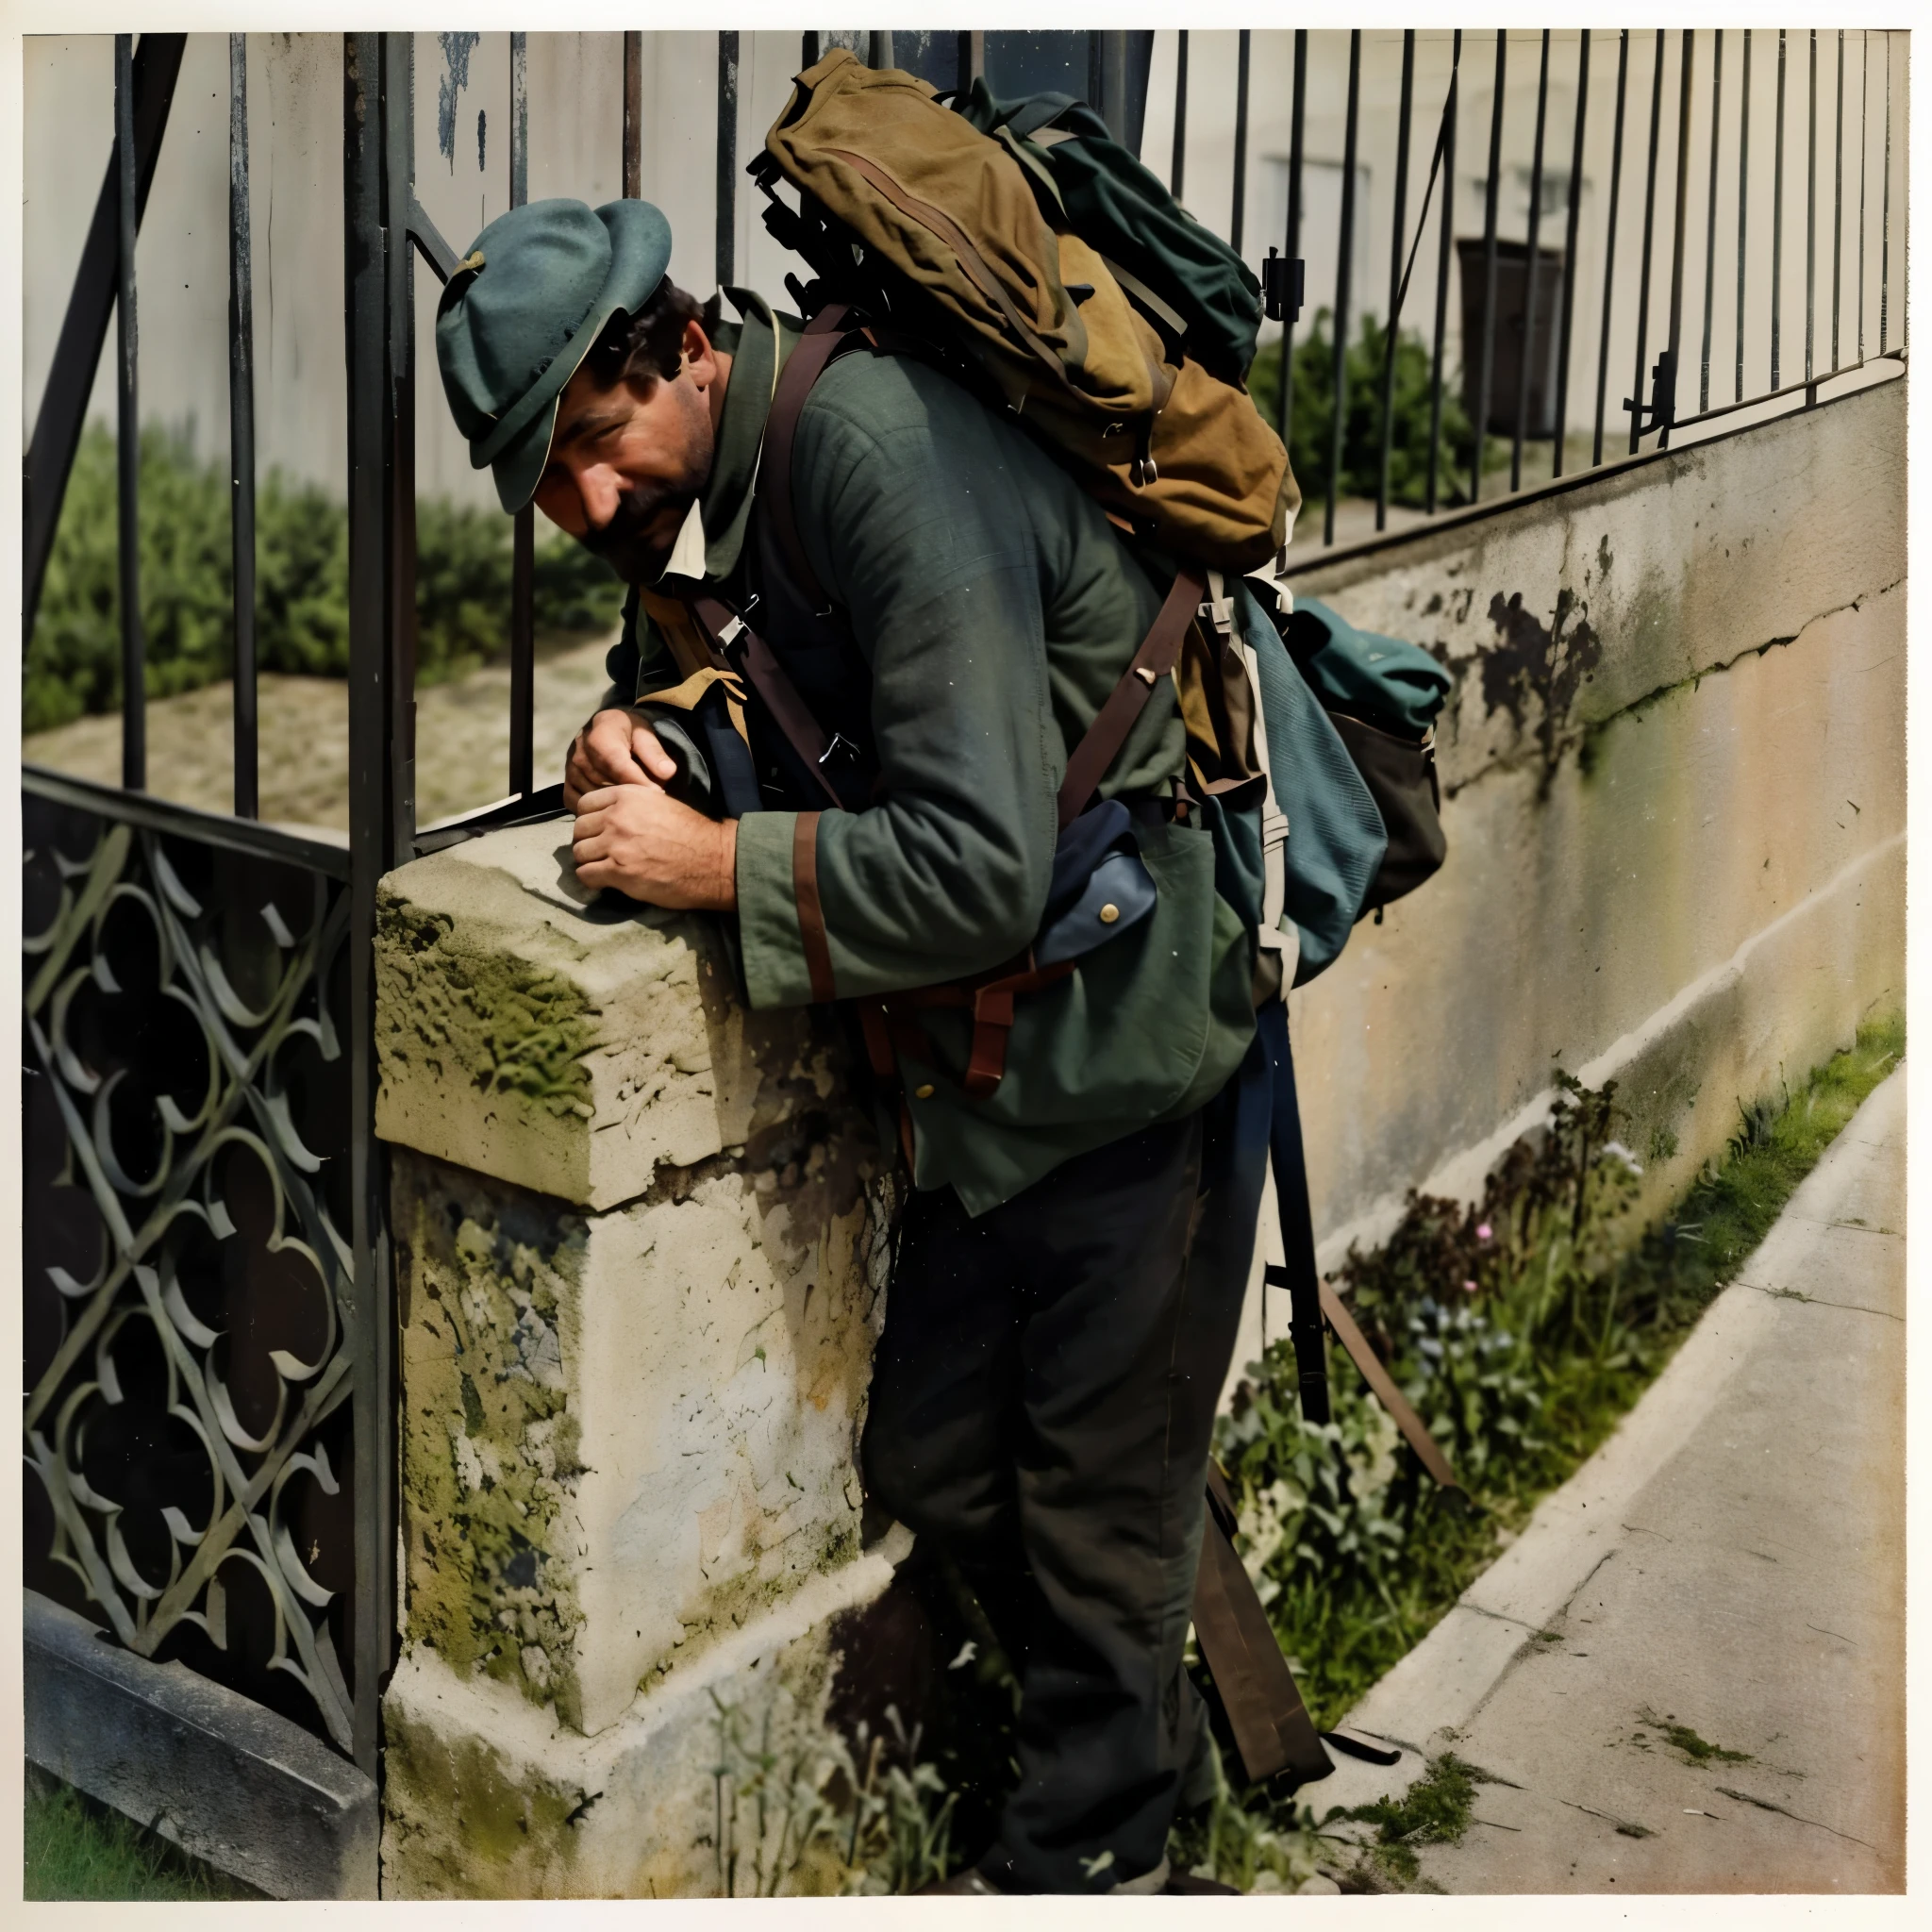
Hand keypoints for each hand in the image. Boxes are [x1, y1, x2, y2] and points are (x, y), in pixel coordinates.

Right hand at [564, 707, 677, 809]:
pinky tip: (613, 806)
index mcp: (601, 733)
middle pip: (606, 783)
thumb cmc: (630, 733)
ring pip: (593, 796)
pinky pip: (580, 804)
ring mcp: (570, 769)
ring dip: (614, 803)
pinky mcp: (567, 783)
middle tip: (649, 801)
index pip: (617, 764)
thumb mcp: (646, 734)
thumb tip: (667, 772)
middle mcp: (580, 751)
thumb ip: (655, 753)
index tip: (658, 793)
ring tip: (634, 802)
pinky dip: (597, 809)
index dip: (638, 781)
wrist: (608, 730)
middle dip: (629, 794)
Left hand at [572, 783, 738, 910]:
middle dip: (588, 842)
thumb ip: (631, 806)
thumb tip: (609, 817)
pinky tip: (607, 881)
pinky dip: (593, 880)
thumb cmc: (693, 834)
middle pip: (579, 829)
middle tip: (603, 853)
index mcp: (627, 795)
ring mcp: (616, 844)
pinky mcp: (618, 871)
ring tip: (605, 868)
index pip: (584, 804)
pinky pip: (586, 875)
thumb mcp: (660, 803)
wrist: (714, 860)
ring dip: (590, 862)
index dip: (590, 820)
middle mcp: (617, 816)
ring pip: (579, 853)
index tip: (601, 831)